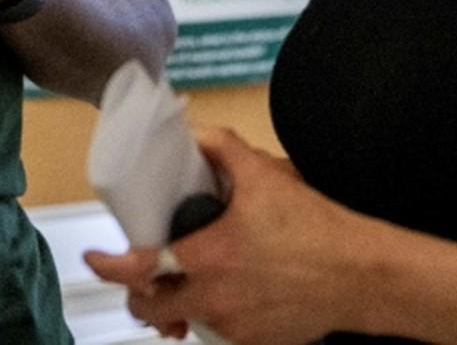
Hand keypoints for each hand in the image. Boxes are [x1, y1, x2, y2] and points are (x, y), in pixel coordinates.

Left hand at [85, 128, 367, 344]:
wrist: (360, 275)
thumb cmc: (317, 230)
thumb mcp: (265, 176)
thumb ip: (223, 148)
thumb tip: (194, 133)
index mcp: (207, 256)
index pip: (137, 270)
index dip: (108, 266)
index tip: (96, 259)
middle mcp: (213, 297)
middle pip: (150, 307)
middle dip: (138, 294)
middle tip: (141, 276)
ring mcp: (232, 326)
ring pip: (183, 321)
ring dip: (174, 306)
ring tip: (182, 287)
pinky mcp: (253, 342)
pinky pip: (217, 332)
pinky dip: (212, 315)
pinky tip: (226, 296)